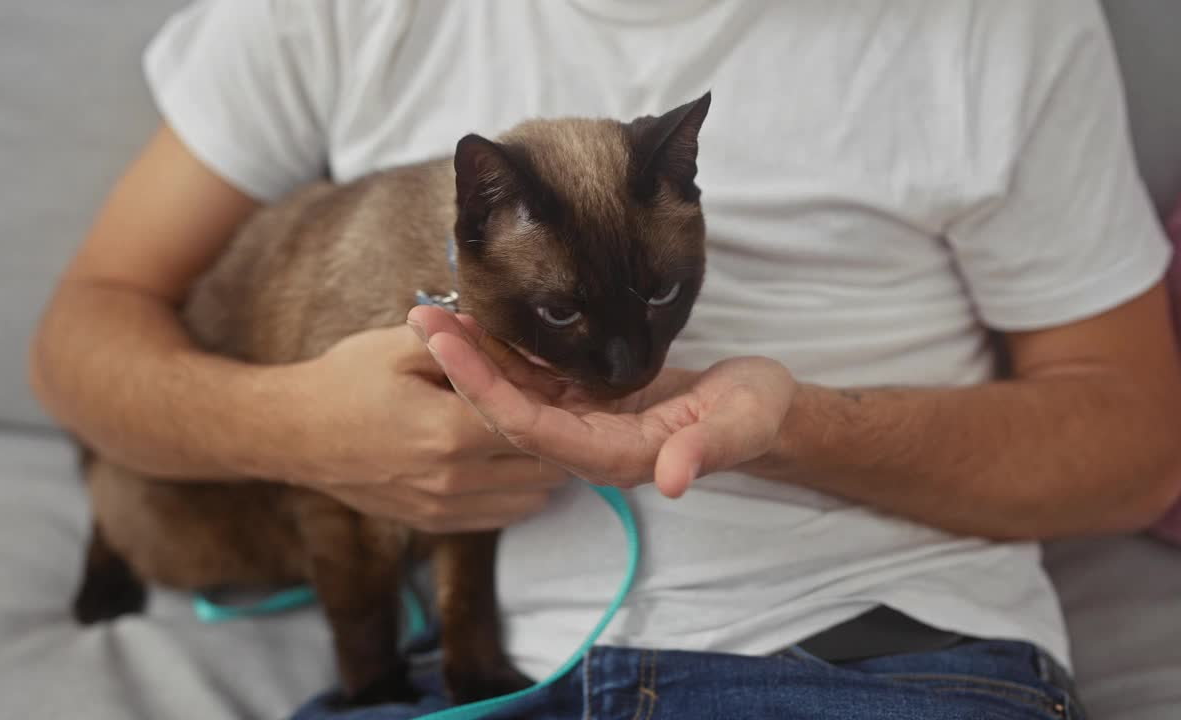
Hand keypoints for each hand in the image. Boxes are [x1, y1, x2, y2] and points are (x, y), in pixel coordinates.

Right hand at [276, 323, 568, 531]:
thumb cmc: (344, 382)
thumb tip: (504, 329)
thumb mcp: (399, 345)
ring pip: (532, 497)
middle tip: (550, 405)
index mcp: (451, 432)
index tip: (554, 380)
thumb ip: (460, 339)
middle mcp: (455, 480)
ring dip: (539, 465)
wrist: (294, 432)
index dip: (551, 398)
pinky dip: (516, 490)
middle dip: (553, 433)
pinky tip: (503, 458)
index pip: (535, 420)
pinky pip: (503, 515)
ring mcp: (446, 507)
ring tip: (527, 430)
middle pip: (545, 465)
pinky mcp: (436, 522)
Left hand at [408, 306, 796, 497]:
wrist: (760, 410)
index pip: (527, 428)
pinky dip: (504, 349)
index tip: (443, 345)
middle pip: (505, 409)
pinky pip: (533, 377)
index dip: (482, 388)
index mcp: (611, 456)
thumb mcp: (740, 426)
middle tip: (419, 316)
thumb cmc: (753, 415)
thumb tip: (673, 479)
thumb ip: (705, 451)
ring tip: (432, 310)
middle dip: (461, 366)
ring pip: (513, 392)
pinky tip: (478, 318)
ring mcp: (583, 422)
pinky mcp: (587, 399)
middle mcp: (584, 445)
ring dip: (473, 355)